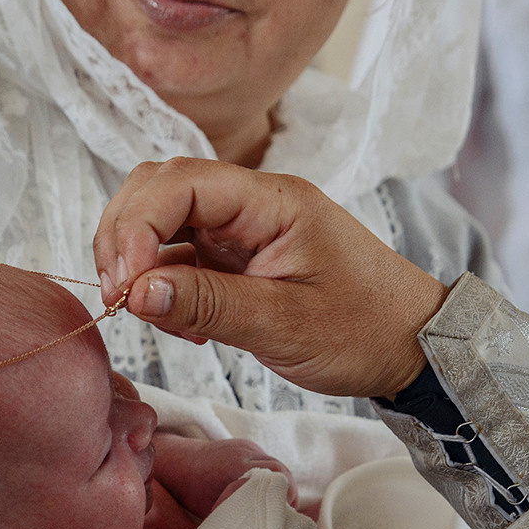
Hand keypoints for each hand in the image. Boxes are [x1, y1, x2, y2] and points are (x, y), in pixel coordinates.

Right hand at [93, 158, 451, 398]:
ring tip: (148, 314)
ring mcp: (241, 229)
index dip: (137, 226)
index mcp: (271, 201)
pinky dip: (163, 287)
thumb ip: (208, 305)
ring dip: (139, 264)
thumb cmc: (364, 329)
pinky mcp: (237, 257)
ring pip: (162, 222)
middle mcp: (251, 204)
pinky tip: (183, 325)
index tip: (126, 285)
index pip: (178, 182)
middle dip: (124, 237)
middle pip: (158, 189)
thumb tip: (137, 293)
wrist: (410, 345)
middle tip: (119, 297)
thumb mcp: (285, 325)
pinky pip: (180, 256)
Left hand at [150, 433, 292, 516]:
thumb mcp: (209, 506)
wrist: (176, 459)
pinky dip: (272, 478)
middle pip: (281, 470)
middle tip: (288, 514)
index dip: (286, 497)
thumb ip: (232, 514)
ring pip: (277, 465)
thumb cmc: (188, 488)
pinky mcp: (248, 447)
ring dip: (282, 485)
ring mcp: (247, 447)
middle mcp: (245, 452)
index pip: (275, 476)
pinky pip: (268, 462)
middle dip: (288, 492)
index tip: (287, 516)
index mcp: (235, 466)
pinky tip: (268, 495)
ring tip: (280, 507)